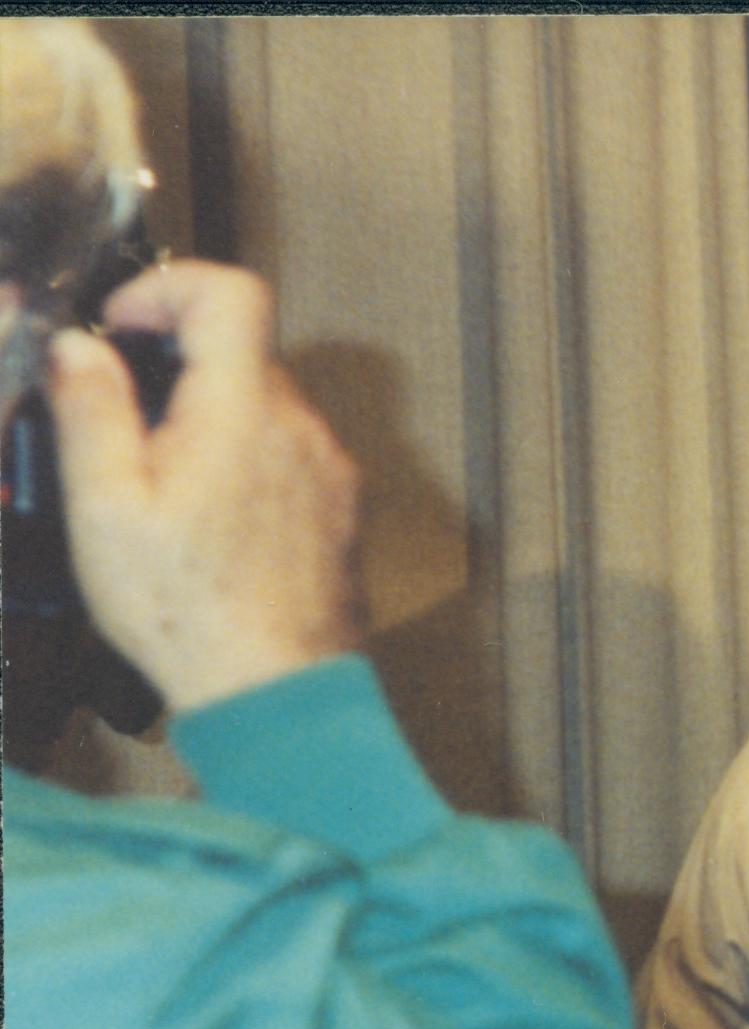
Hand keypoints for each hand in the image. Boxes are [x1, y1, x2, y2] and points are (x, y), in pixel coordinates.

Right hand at [44, 262, 364, 713]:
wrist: (273, 690)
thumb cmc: (189, 611)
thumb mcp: (105, 505)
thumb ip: (91, 409)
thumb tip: (78, 348)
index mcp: (244, 412)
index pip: (232, 292)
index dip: (168, 287)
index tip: (124, 325)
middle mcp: (301, 429)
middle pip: (242, 350)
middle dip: (176, 365)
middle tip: (124, 421)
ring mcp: (328, 468)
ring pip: (264, 403)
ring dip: (209, 417)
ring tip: (163, 483)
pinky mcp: (339, 505)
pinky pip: (286, 451)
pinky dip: (243, 457)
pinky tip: (208, 517)